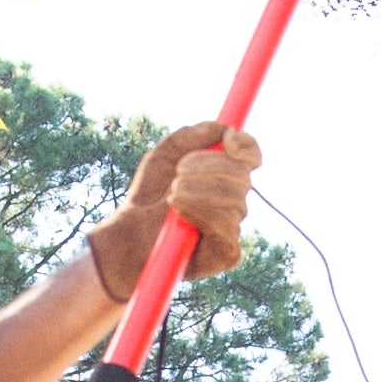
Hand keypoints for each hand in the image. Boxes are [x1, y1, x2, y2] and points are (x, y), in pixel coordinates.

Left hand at [90, 121, 260, 301]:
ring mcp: (232, 227)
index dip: (245, 146)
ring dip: (198, 192)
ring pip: (235, 200)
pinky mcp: (227, 252)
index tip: (228, 141)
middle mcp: (234, 200)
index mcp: (224, 174)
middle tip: (178, 174)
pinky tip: (180, 217)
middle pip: (242, 175)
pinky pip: (227, 227)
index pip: (251, 156)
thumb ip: (191, 136)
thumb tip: (225, 128)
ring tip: (172, 196)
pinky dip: (201, 214)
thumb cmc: (148, 195)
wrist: (129, 234)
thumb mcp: (164, 154)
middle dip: (208, 168)